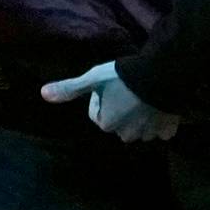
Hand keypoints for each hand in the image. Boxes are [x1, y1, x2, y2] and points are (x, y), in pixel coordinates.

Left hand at [40, 62, 178, 143]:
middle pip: (119, 122)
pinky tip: (161, 105)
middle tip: (130, 89)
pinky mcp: (167, 129)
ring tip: (146, 95)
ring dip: (142, 116)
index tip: (112, 84)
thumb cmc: (124, 77)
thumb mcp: (94, 78)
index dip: (102, 97)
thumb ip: (69, 89)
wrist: (161, 75)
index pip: (98, 113)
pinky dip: (161, 121)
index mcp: (106, 123)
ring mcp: (148, 133)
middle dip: (122, 110)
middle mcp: (125, 134)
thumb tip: (42, 93)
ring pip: (140, 127)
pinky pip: (162, 129)